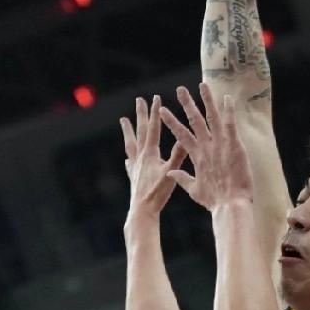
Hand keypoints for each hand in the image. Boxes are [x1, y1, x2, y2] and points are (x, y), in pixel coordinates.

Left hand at [121, 96, 187, 219]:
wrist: (142, 211)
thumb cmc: (157, 194)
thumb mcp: (170, 173)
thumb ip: (177, 156)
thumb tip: (185, 139)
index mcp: (150, 154)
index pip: (153, 128)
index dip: (155, 113)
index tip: (156, 97)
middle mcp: (140, 157)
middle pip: (140, 131)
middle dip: (140, 115)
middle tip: (139, 100)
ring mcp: (135, 167)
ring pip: (130, 144)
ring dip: (128, 131)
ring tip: (123, 120)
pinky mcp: (133, 177)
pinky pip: (130, 163)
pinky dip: (130, 156)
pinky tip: (128, 158)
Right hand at [161, 84, 252, 211]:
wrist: (230, 205)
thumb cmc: (214, 200)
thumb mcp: (194, 190)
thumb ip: (182, 178)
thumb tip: (171, 172)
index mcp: (196, 156)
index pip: (181, 135)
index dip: (172, 122)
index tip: (162, 111)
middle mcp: (206, 147)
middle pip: (194, 121)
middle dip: (186, 104)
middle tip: (180, 90)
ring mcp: (219, 145)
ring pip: (211, 117)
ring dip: (206, 100)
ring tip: (202, 85)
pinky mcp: (233, 145)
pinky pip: (230, 124)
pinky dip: (228, 110)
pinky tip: (227, 98)